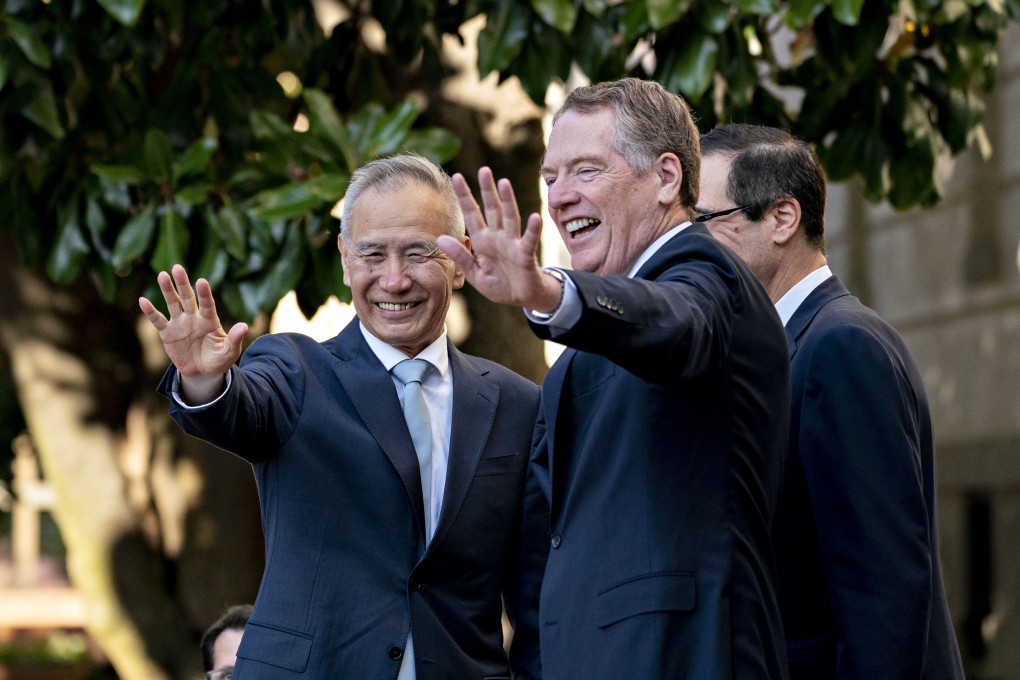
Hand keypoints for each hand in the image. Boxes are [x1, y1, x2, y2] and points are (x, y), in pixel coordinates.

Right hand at [138, 264, 247, 385]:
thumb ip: (234, 339)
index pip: (208, 305)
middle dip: (182, 283)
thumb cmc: (218, 359)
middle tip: (177, 267)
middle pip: (188, 298)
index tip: (202, 281)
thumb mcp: (229, 352)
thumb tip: (244, 326)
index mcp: (210, 321)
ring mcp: (180, 323)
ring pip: (173, 304)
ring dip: (167, 290)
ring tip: (162, 275)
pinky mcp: (167, 333)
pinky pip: (158, 320)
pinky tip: (142, 300)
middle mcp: (194, 318)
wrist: (202, 372)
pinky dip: (150, 312)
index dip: (205, 294)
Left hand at [437, 167, 561, 311]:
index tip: (457, 176)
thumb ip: (460, 256)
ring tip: (503, 183)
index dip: (464, 196)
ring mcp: (512, 243)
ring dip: (507, 200)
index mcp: (482, 240)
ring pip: (509, 217)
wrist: (521, 298)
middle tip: (484, 170)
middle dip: (487, 190)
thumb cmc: (498, 284)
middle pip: (492, 208)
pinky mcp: (525, 254)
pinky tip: (534, 217)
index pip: (472, 214)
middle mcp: (497, 236)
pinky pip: (528, 240)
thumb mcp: (474, 273)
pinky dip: (532, 229)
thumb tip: (440, 238)